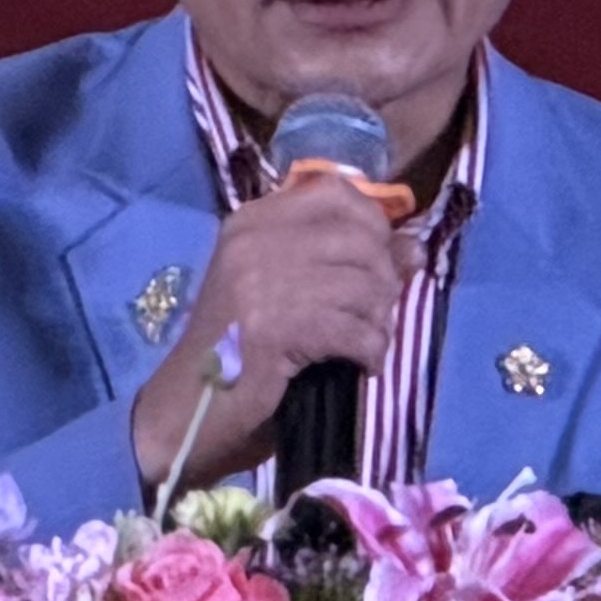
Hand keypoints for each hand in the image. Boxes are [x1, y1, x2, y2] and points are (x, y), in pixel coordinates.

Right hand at [136, 169, 409, 487]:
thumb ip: (344, 263)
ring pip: (364, 284)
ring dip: (378, 320)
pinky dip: (371, 351)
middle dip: (382, 279)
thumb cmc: (237, 351)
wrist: (186, 410)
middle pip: (359, 237)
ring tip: (365, 343)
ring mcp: (262, 282)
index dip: (371, 222)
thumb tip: (414, 247)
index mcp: (251, 222)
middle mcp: (255, 240)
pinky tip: (361, 365)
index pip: (334, 190)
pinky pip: (356, 330)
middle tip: (372, 315)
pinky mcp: (275, 330)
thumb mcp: (285, 293)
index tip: (377, 260)